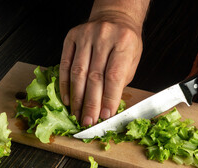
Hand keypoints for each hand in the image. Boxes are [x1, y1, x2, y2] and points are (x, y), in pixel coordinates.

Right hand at [59, 7, 145, 125]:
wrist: (114, 16)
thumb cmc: (126, 41)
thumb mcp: (133, 58)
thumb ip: (121, 80)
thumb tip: (108, 106)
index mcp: (124, 42)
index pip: (114, 76)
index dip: (109, 99)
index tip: (106, 115)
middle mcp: (104, 36)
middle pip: (94, 77)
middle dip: (91, 103)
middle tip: (88, 121)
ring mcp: (85, 35)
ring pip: (78, 72)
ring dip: (77, 97)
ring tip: (77, 114)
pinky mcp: (71, 37)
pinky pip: (65, 64)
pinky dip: (65, 84)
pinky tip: (67, 99)